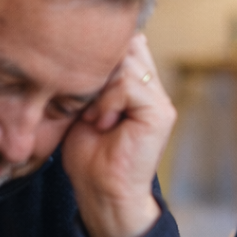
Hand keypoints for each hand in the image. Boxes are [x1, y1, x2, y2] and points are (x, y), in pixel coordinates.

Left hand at [61, 33, 175, 236]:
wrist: (101, 193)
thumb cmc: (89, 156)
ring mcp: (160, 101)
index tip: (76, 86)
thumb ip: (92, 77)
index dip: (97, 56)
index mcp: (139, 86)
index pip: (124, 43)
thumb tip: (81, 44)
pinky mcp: (160, 113)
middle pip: (126, 46)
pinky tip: (100, 122)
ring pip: (126, 63)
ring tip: (91, 116)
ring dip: (100, 88)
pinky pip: (130, 84)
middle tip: (82, 103)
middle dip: (97, 69)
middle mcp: (153, 89)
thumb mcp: (82, 106)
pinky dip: (107, 100)